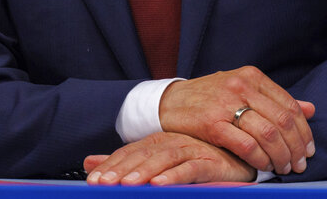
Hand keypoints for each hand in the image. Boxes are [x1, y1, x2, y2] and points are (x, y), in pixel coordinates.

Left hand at [84, 132, 253, 185]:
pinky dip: (176, 175)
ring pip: (165, 158)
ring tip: (128, 184)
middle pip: (144, 154)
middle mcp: (174, 142)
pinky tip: (161, 183)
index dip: (112, 164)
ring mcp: (193, 150)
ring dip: (145, 171)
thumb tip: (90, 162)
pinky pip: (192, 168)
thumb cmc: (196, 159)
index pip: (130, 151)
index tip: (94, 180)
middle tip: (104, 183)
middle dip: (123, 169)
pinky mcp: (211, 162)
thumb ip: (125, 162)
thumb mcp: (156, 161)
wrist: (237, 158)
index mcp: (159, 141)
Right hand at [159, 65, 315, 175]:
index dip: (304, 130)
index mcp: (253, 76)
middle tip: (301, 164)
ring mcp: (227, 103)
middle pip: (282, 120)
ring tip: (285, 168)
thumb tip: (311, 109)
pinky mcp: (211, 122)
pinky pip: (245, 145)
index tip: (309, 148)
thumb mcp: (243, 90)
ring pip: (268, 133)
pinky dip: (260, 159)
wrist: (169, 101)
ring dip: (281, 155)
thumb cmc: (210, 97)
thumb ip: (275, 100)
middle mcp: (242, 86)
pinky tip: (264, 166)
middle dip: (296, 146)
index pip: (290, 105)